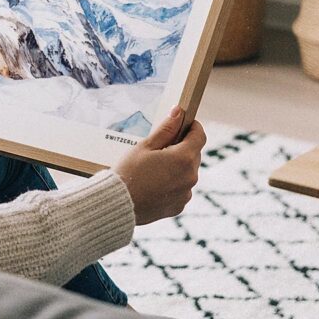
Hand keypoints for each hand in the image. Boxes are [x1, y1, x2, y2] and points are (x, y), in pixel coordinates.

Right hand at [112, 106, 205, 225]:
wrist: (118, 203)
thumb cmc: (129, 171)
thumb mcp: (146, 146)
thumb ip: (166, 129)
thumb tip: (179, 112)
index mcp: (183, 158)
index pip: (199, 136)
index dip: (193, 127)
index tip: (184, 123)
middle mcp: (190, 177)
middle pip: (194, 154)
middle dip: (182, 147)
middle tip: (160, 147)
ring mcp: (186, 193)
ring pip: (187, 172)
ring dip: (177, 166)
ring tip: (154, 168)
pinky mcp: (179, 206)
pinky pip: (181, 189)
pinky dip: (173, 183)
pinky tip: (154, 183)